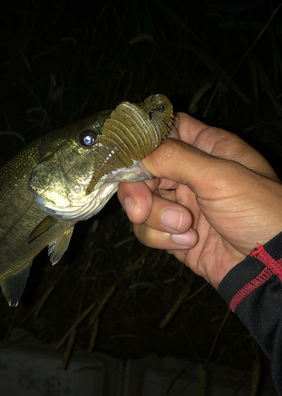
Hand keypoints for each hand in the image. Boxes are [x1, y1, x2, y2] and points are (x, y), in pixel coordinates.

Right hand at [118, 112, 281, 288]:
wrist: (267, 266)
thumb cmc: (256, 211)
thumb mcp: (219, 177)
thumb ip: (174, 158)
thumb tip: (136, 154)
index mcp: (206, 147)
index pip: (165, 129)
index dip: (144, 139)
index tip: (128, 155)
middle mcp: (189, 172)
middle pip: (142, 168)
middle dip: (137, 189)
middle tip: (139, 209)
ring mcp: (178, 203)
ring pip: (140, 200)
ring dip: (155, 218)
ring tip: (186, 229)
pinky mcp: (170, 232)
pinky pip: (146, 228)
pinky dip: (161, 238)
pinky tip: (188, 243)